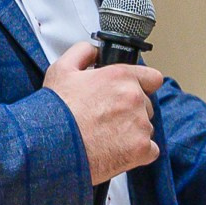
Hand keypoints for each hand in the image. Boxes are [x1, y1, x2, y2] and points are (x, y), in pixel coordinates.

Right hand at [43, 41, 165, 184]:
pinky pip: (149, 150)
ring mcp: (140, 125)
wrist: (52, 149)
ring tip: (106, 137)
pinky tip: (115, 150)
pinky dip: (136, 153)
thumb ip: (83, 52)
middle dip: (131, 111)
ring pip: (146, 128)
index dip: (142, 85)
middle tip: (107, 119)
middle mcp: (134, 99)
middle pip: (146, 105)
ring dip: (133, 132)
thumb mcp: (62, 69)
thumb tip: (95, 51)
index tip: (133, 93)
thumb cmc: (56, 113)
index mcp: (120, 77)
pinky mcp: (141, 150)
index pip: (152, 78)